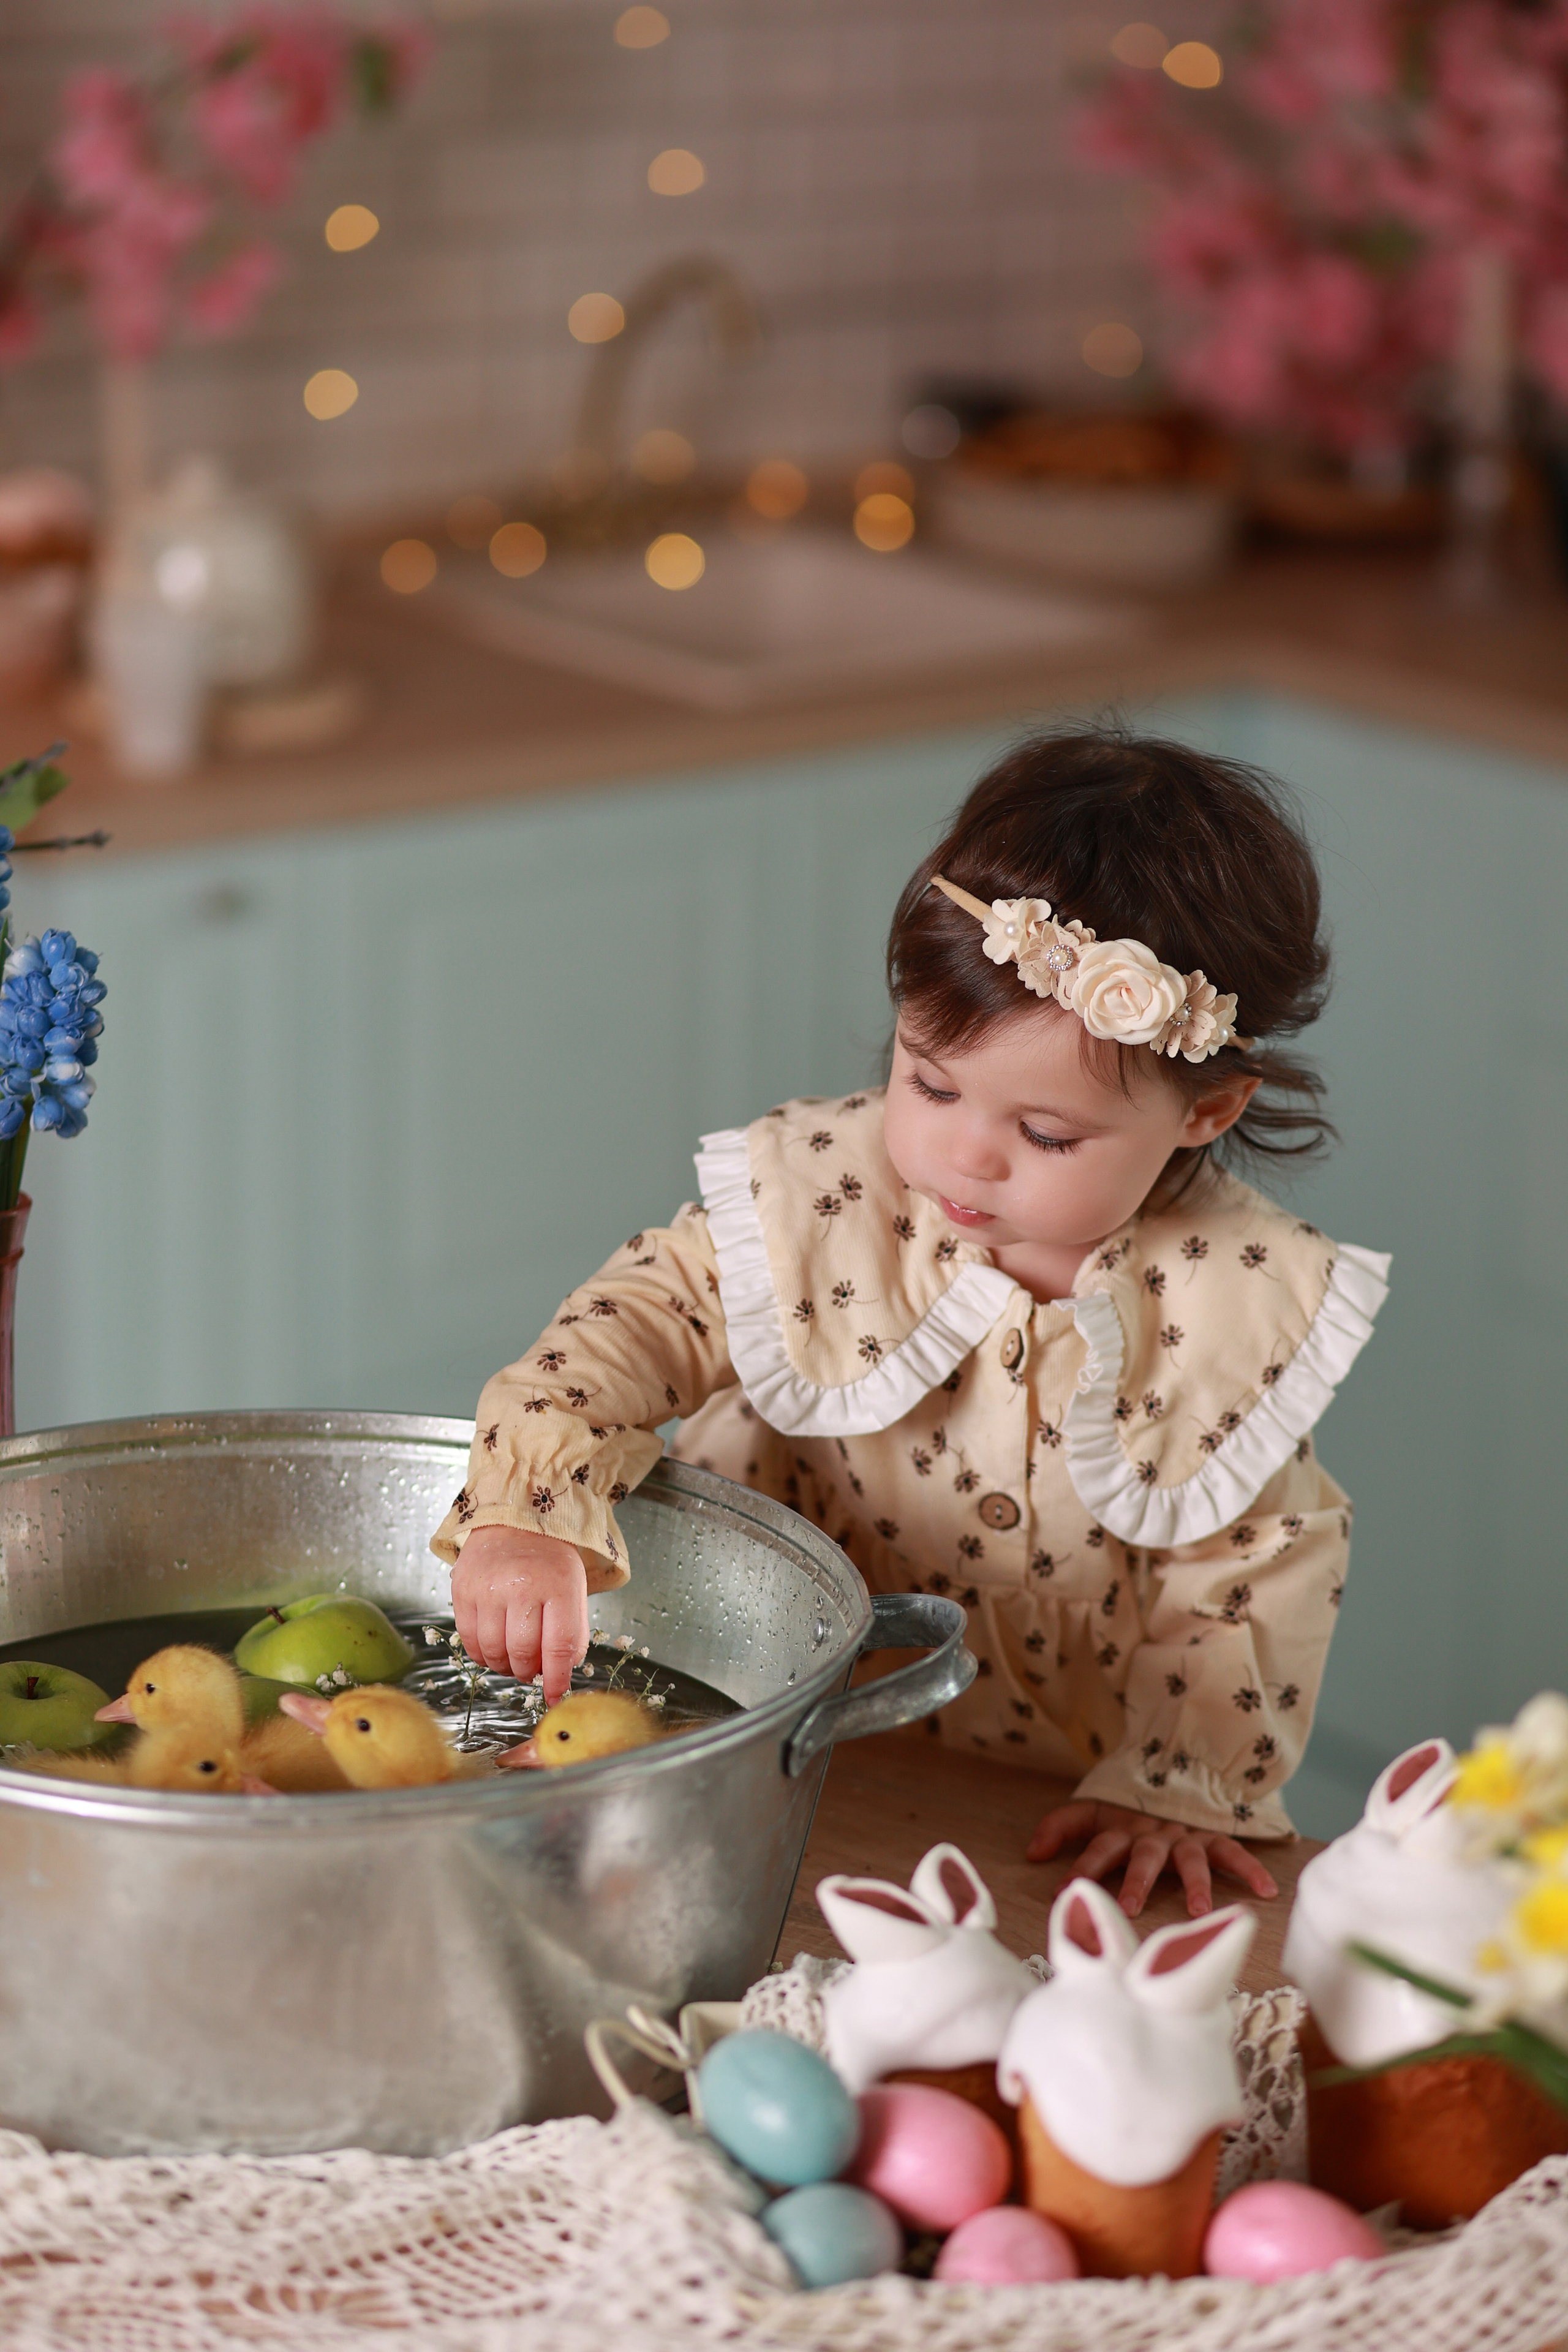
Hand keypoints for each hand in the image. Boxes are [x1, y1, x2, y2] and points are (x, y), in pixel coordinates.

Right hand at [451, 1525, 589, 1702]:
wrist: (513, 1521)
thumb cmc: (548, 1562)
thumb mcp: (574, 1589)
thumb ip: (572, 1632)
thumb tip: (561, 1674)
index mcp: (558, 1586)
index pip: (559, 1646)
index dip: (557, 1679)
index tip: (556, 1696)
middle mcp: (522, 1586)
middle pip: (523, 1653)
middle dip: (529, 1673)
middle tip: (532, 1673)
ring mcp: (488, 1589)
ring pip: (494, 1651)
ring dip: (505, 1667)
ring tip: (513, 1661)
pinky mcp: (463, 1590)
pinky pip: (470, 1640)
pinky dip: (483, 1655)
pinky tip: (494, 1649)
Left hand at [1025, 1799, 1278, 1918]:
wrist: (1171, 1777)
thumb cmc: (1126, 1812)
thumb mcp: (1091, 1812)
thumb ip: (1059, 1827)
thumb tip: (1030, 1852)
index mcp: (1122, 1830)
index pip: (1099, 1845)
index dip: (1082, 1865)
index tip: (1065, 1890)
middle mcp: (1153, 1835)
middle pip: (1145, 1856)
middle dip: (1137, 1880)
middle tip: (1131, 1906)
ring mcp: (1185, 1837)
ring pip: (1192, 1859)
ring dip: (1196, 1883)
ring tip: (1198, 1910)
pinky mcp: (1212, 1839)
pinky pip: (1233, 1851)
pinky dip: (1250, 1869)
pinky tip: (1266, 1890)